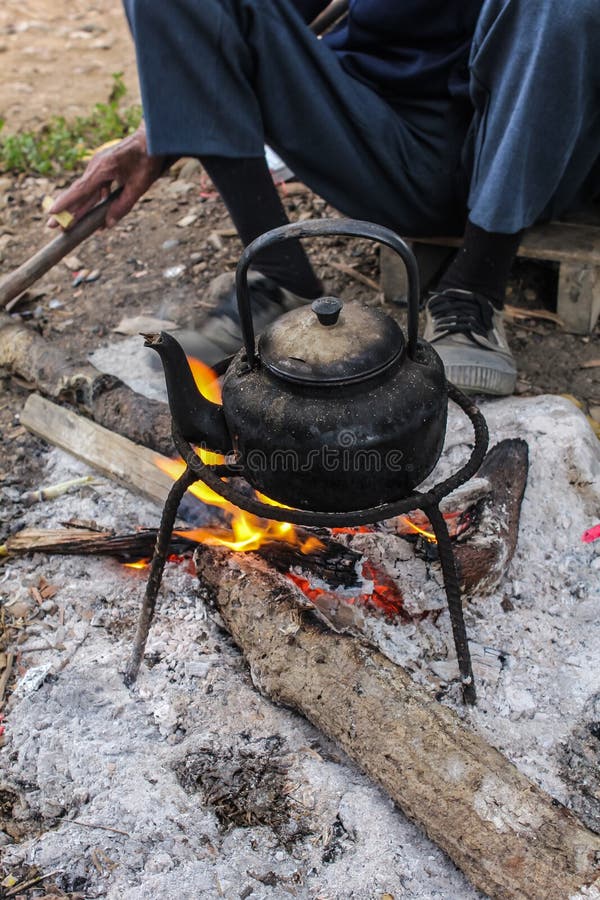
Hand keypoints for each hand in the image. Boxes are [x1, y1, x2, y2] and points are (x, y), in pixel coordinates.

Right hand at [48, 122, 165, 228]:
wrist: (152, 138)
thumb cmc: (147, 160)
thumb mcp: (139, 186)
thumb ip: (123, 206)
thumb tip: (108, 224)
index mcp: (103, 168)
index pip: (80, 190)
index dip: (66, 203)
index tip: (52, 212)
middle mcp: (96, 166)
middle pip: (79, 193)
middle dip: (66, 211)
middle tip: (52, 226)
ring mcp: (99, 166)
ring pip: (87, 192)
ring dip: (79, 208)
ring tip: (69, 224)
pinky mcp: (104, 167)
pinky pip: (96, 187)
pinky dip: (94, 200)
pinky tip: (95, 213)